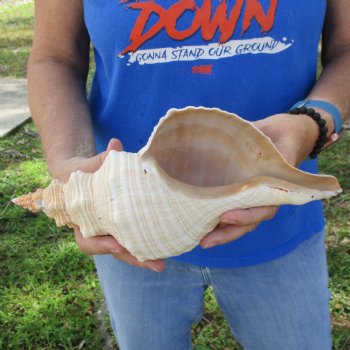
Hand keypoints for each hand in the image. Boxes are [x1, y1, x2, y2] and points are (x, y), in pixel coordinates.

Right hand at [54, 138, 164, 271]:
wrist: (80, 178)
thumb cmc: (80, 173)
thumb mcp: (84, 167)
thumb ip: (99, 160)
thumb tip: (116, 145)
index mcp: (82, 222)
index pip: (89, 242)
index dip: (103, 245)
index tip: (119, 244)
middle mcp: (97, 232)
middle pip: (115, 251)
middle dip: (135, 258)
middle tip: (157, 264)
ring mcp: (112, 232)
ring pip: (127, 250)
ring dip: (145, 257)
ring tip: (164, 262)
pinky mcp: (124, 227)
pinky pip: (135, 239)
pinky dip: (148, 244)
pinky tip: (166, 245)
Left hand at [200, 113, 319, 248]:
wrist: (280, 135)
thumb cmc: (277, 138)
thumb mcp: (271, 138)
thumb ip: (258, 140)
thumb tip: (242, 133)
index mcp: (273, 188)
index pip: (262, 208)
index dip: (245, 215)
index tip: (225, 216)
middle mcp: (260, 197)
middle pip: (246, 222)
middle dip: (226, 233)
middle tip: (205, 242)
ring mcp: (248, 197)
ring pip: (237, 220)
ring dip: (219, 232)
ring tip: (200, 240)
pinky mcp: (236, 191)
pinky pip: (228, 207)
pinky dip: (216, 217)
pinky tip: (198, 221)